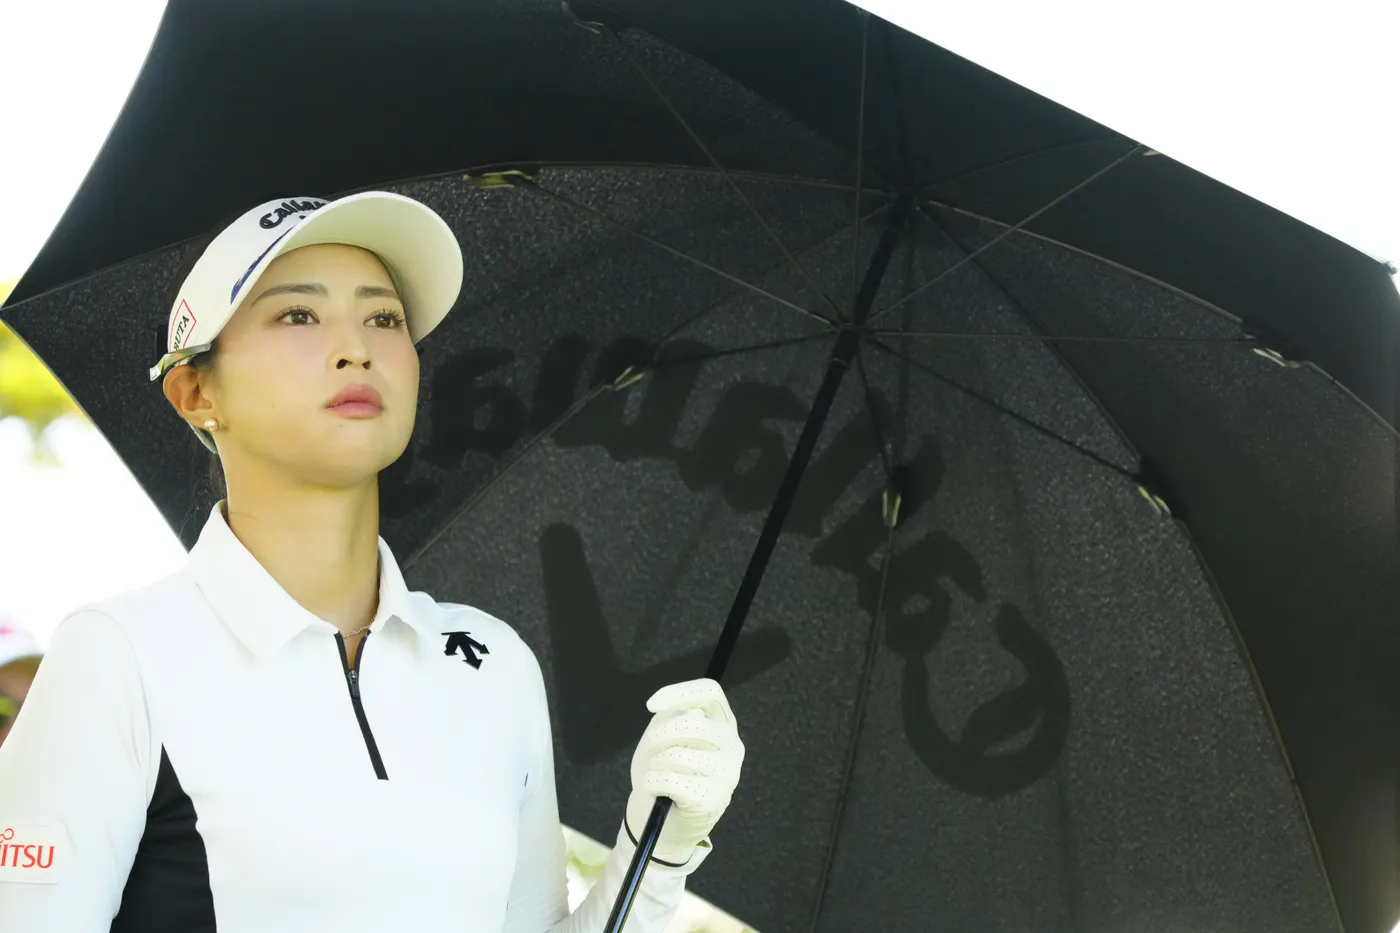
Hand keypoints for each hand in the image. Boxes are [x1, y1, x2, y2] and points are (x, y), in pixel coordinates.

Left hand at [625, 678, 743, 864]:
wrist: (667, 820)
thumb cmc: (667, 769)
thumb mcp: (665, 736)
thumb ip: (673, 716)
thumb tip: (690, 713)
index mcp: (723, 722)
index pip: (710, 691)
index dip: (679, 692)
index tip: (651, 705)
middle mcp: (732, 744)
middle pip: (690, 722)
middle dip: (658, 735)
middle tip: (649, 750)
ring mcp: (727, 773)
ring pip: (676, 754)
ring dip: (654, 763)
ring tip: (655, 772)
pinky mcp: (714, 798)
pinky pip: (669, 780)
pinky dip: (651, 782)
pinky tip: (656, 788)